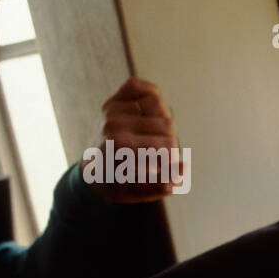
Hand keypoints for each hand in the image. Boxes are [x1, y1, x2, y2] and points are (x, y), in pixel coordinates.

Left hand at [81, 77, 184, 201]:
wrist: (93, 172)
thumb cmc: (120, 183)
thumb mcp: (139, 192)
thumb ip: (162, 184)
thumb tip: (185, 168)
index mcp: (121, 147)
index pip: (168, 146)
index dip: (175, 159)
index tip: (169, 169)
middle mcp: (114, 124)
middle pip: (168, 125)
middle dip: (172, 142)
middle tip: (163, 155)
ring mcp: (112, 110)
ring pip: (158, 103)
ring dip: (165, 121)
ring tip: (158, 136)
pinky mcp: (112, 101)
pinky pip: (138, 85)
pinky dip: (150, 94)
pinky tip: (153, 111)